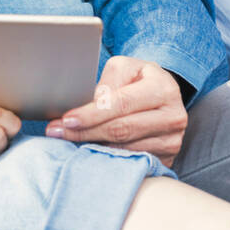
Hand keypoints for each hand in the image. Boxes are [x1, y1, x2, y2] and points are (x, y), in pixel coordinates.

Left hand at [45, 56, 187, 166]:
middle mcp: (173, 117)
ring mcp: (171, 142)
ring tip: (66, 141)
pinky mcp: (166, 159)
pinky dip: (107, 157)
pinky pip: (131, 162)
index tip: (67, 119)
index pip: (123, 104)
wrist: (163, 95)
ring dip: (93, 147)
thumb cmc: (138, 78)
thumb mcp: (124, 68)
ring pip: (125, 149)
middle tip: (56, 132)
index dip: (93, 113)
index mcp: (163, 89)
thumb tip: (90, 107)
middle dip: (85, 132)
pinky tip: (89, 151)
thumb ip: (108, 83)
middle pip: (122, 130)